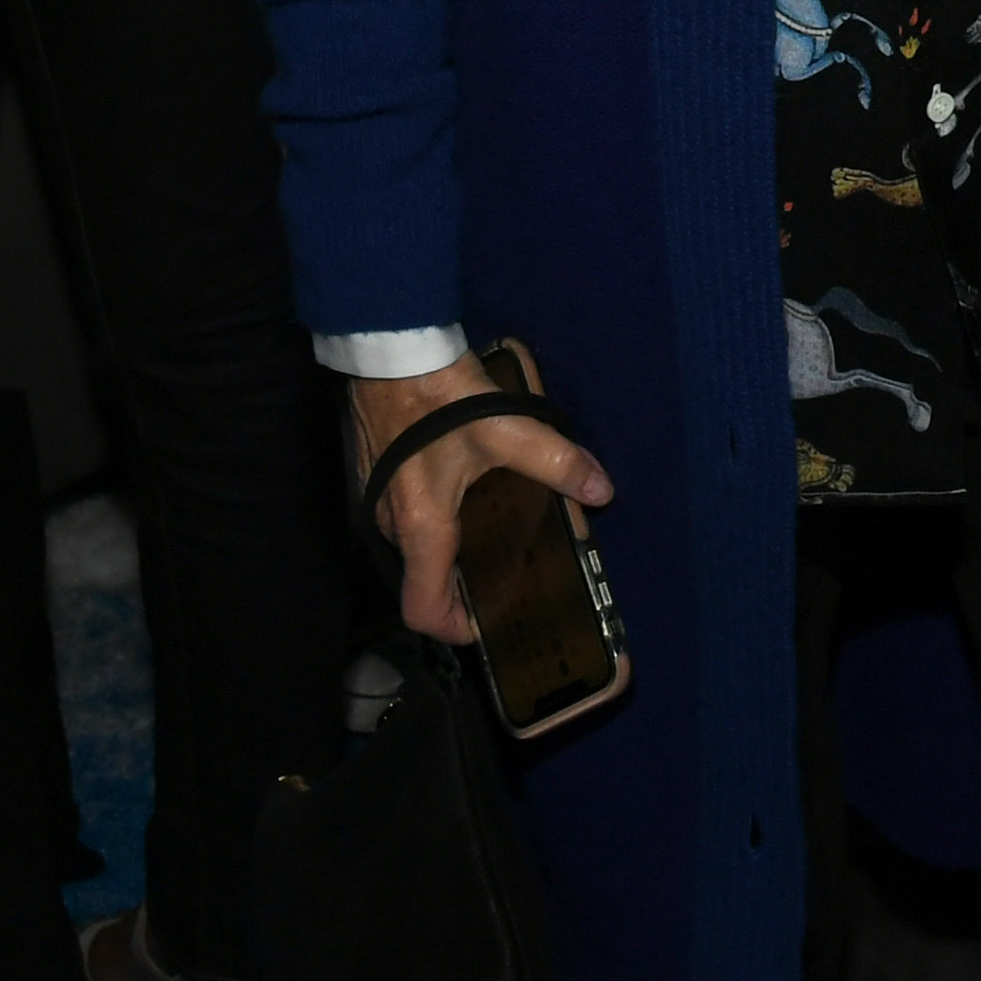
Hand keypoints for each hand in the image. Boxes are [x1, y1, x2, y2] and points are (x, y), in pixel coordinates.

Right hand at [348, 352, 613, 646]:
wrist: (390, 351)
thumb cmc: (442, 397)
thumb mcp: (507, 430)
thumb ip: (556, 461)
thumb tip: (601, 490)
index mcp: (422, 528)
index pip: (423, 609)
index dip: (455, 628)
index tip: (489, 622)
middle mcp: (394, 525)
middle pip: (423, 579)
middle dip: (462, 587)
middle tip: (509, 574)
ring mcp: (381, 499)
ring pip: (417, 546)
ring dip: (451, 551)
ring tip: (499, 535)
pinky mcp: (380, 474)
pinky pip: (410, 517)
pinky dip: (439, 522)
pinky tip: (472, 497)